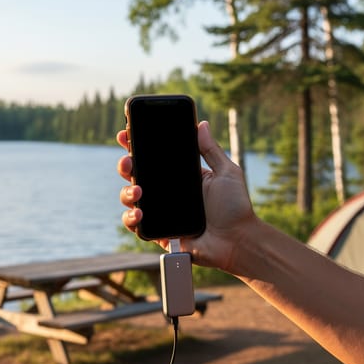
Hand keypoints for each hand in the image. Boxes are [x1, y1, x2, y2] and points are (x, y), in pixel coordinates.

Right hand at [116, 121, 256, 271]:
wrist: (238, 239)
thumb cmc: (236, 207)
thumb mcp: (226, 172)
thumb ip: (211, 149)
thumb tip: (202, 124)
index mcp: (181, 176)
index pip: (154, 158)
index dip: (136, 146)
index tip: (126, 134)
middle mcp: (167, 193)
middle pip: (136, 175)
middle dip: (125, 165)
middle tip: (128, 161)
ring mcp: (161, 213)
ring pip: (130, 198)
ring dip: (127, 192)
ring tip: (138, 190)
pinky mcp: (158, 233)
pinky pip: (135, 225)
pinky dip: (131, 218)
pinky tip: (139, 213)